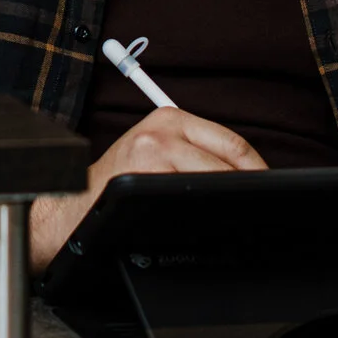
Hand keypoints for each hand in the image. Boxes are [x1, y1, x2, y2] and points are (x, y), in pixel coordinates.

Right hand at [29, 109, 266, 271]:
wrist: (70, 206)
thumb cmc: (114, 186)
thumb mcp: (153, 153)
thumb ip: (192, 153)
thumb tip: (244, 173)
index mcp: (169, 117)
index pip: (232, 142)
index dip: (256, 169)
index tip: (267, 188)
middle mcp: (162, 127)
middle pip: (230, 157)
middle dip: (249, 185)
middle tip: (258, 205)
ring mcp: (153, 149)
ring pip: (214, 177)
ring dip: (228, 200)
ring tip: (232, 215)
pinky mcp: (145, 173)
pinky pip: (191, 195)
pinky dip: (203, 211)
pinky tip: (198, 220)